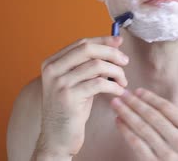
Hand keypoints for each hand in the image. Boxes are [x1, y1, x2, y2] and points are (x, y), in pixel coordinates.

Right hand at [36, 36, 129, 156]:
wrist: (57, 137)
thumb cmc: (72, 108)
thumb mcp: (77, 82)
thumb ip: (90, 63)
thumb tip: (115, 42)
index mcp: (52, 62)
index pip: (82, 43)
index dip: (103, 40)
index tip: (119, 42)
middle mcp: (52, 70)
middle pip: (88, 49)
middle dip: (112, 53)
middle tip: (125, 62)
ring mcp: (59, 83)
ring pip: (96, 65)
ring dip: (116, 72)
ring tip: (123, 82)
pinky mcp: (69, 97)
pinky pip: (99, 83)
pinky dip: (114, 86)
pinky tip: (119, 92)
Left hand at [111, 88, 177, 160]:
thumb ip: (177, 120)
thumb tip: (148, 99)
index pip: (167, 108)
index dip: (150, 98)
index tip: (137, 91)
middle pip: (153, 116)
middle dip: (135, 103)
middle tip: (122, 94)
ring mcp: (168, 154)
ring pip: (142, 128)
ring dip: (127, 113)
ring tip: (116, 104)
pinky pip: (136, 143)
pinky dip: (125, 130)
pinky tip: (119, 121)